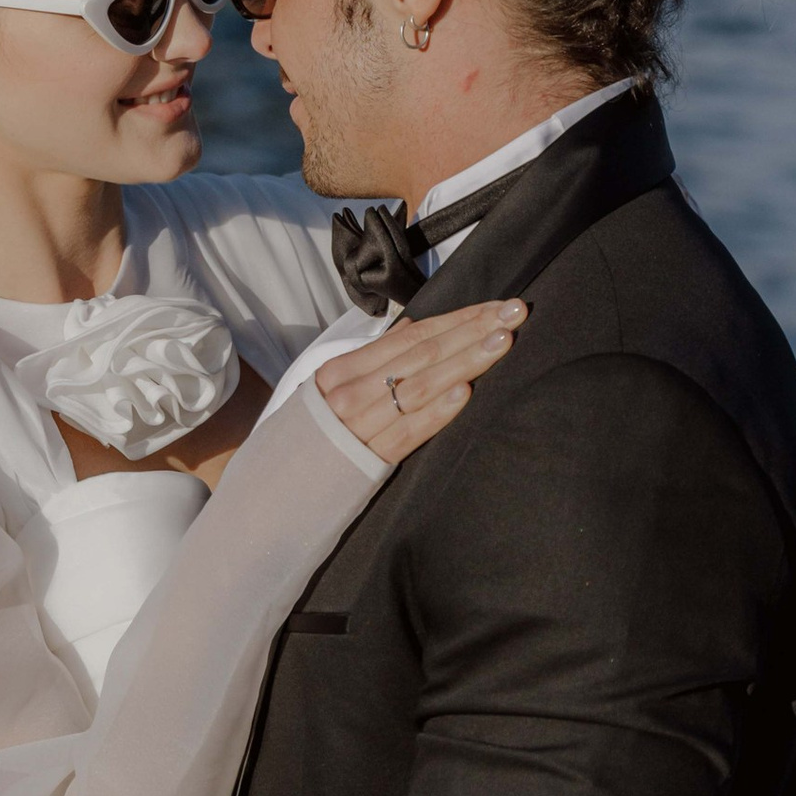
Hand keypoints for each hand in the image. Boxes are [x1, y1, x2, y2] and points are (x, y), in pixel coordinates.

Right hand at [315, 298, 523, 463]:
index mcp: (343, 369)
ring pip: (422, 385)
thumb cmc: (315, 435)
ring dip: (467, 360)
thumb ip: (374, 358)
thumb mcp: (333, 388)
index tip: (496, 307)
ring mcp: (360, 424)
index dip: (458, 318)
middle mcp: (351, 392)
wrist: (281, 488)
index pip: (412, 336)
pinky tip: (466, 390)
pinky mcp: (371, 457)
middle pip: (424, 354)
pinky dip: (439, 409)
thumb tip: (413, 327)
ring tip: (502, 342)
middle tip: (514, 313)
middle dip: (474, 330)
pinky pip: (410, 430)